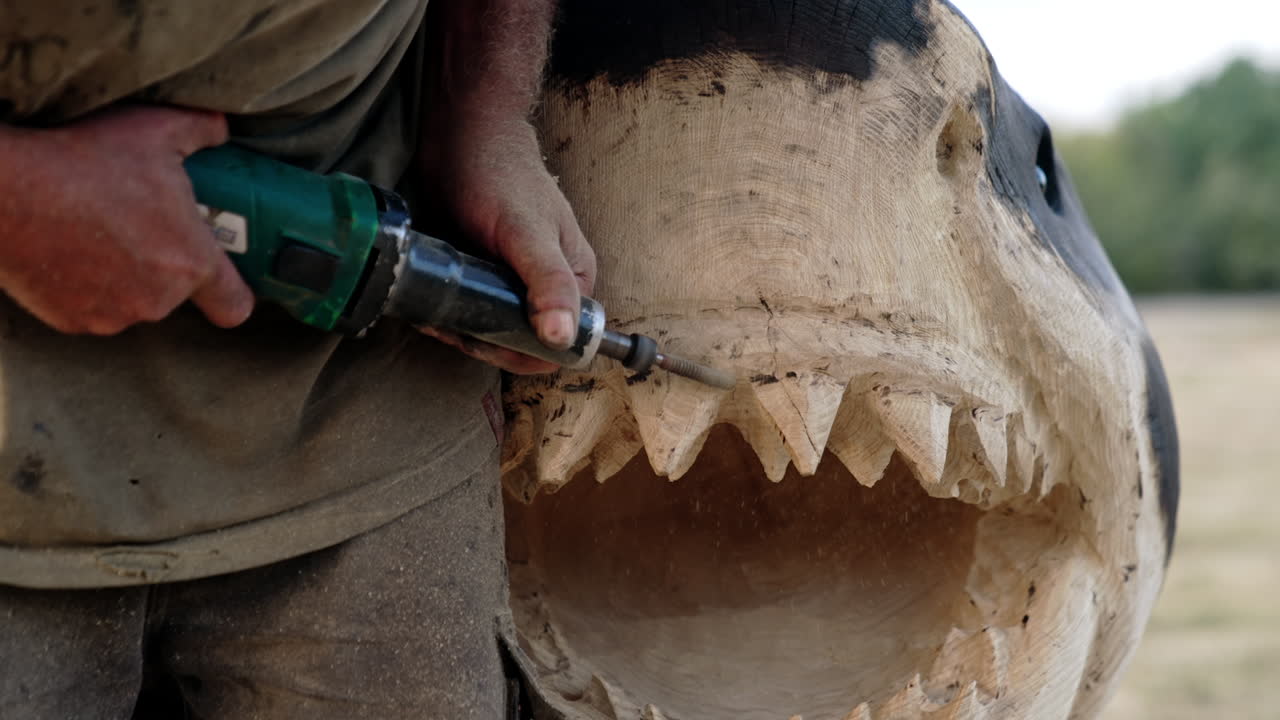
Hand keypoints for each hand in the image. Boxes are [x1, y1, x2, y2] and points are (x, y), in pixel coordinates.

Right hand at [0, 105, 254, 334]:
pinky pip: (91, 306)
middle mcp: (157, 300)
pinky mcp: (71, 320)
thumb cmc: (84, 161)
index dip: (235, 292)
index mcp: (190, 263)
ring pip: (132, 299)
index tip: (223, 276)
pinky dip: (85, 285)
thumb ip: (203, 131)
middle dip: (164, 263)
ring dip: (125, 275)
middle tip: (138, 225)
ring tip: (100, 231)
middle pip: (175, 292)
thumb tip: (220, 130)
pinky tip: (70, 248)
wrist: (3, 190)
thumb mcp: (157, 130)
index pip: (235, 304)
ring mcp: (113, 315)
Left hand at [416, 115, 595, 373]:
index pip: (556, 345)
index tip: (479, 339)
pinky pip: (471, 308)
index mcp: (574, 280)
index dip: (518, 352)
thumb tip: (563, 338)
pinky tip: (428, 305)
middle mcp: (549, 285)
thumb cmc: (500, 174)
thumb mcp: (526, 231)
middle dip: (482, 342)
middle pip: (520, 342)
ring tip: (431, 313)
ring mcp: (515, 279)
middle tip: (445, 323)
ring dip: (460, 329)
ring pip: (492, 328)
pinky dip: (449, 314)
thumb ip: (548, 282)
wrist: (462, 132)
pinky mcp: (484, 272)